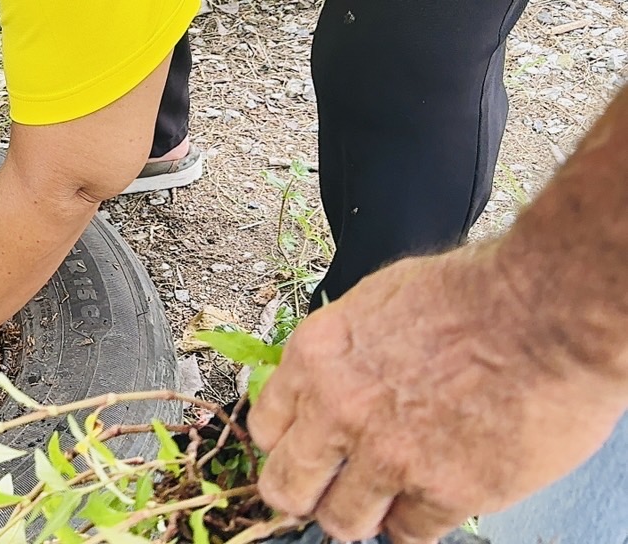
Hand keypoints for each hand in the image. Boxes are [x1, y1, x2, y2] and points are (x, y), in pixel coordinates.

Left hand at [249, 246, 627, 543]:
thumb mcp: (375, 303)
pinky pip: (409, 532)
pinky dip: (415, 522)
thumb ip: (342, 354)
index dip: (287, 445)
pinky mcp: (445, 491)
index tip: (303, 451)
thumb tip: (327, 383)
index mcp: (316, 358)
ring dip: (360, 513)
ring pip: (343, 521)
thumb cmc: (474, 294)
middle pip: (288, 486)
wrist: (547, 312)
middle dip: (306, 492)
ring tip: (383, 498)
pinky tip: (429, 500)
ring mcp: (390, 456)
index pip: (266, 428)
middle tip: (328, 490)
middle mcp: (340, 411)